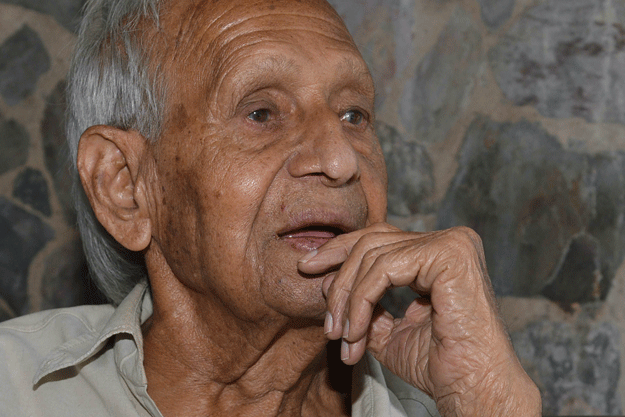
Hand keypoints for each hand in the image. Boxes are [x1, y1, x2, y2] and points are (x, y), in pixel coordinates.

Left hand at [298, 223, 540, 415]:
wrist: (471, 387)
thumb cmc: (439, 364)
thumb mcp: (388, 329)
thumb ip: (364, 303)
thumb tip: (328, 283)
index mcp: (440, 253)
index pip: (380, 238)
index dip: (341, 252)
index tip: (310, 271)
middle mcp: (450, 240)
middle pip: (372, 240)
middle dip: (338, 273)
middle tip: (323, 312)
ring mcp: (452, 243)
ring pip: (373, 255)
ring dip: (347, 299)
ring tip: (341, 335)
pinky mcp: (448, 255)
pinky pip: (384, 270)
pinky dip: (360, 301)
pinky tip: (355, 332)